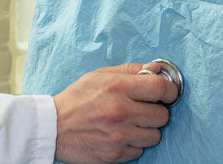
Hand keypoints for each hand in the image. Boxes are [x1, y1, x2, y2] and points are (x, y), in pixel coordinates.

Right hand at [53, 62, 177, 163]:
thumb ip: (130, 70)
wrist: (53, 127)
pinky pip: (140, 151)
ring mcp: (119, 135)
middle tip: (144, 109)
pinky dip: (134, 144)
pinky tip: (121, 135)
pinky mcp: (115, 154)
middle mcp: (121, 112)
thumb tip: (157, 69)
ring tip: (131, 124)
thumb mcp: (100, 75)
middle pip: (162, 116)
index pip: (160, 89)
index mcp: (118, 87)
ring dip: (146, 130)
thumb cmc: (76, 98)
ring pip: (155, 136)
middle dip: (156, 111)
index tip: (167, 93)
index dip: (169, 91)